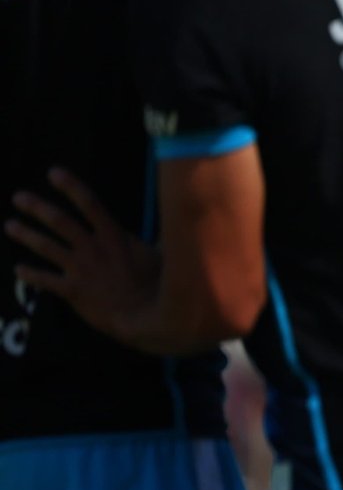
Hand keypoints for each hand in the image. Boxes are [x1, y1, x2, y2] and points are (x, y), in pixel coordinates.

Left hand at [7, 169, 158, 343]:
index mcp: (114, 236)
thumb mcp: (165, 254)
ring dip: (26, 235)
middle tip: (19, 198)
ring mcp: (80, 269)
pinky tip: (18, 269)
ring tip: (10, 226)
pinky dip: (30, 274)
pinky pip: (45, 280)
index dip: (70, 186)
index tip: (53, 172)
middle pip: (59, 221)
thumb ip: (162, 237)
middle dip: (37, 208)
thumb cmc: (161, 285)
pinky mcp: (73, 291)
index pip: (89, 204)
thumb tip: (178, 222)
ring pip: (46, 247)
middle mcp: (92, 248)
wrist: (146, 316)